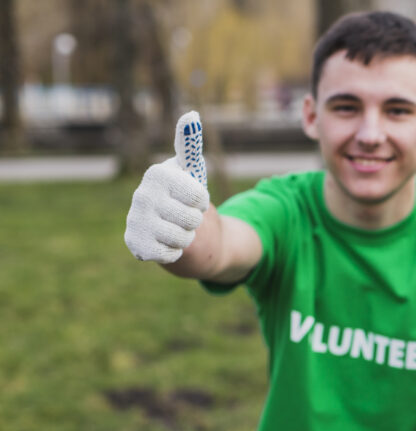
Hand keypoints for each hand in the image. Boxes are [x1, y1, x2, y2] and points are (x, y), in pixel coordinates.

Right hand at [124, 111, 208, 262]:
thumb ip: (190, 144)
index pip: (199, 196)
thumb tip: (191, 114)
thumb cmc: (184, 195)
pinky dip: (176, 251)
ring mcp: (136, 221)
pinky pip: (171, 254)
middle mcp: (141, 196)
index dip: (202, 201)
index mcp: (157, 174)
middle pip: (192, 219)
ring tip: (177, 227)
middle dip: (195, 221)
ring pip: (182, 239)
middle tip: (185, 215)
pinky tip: (166, 241)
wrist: (172, 227)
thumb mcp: (191, 170)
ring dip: (186, 236)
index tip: (194, 197)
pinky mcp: (136, 245)